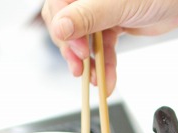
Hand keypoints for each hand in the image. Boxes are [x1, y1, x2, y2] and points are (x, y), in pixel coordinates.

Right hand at [41, 0, 177, 93]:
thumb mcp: (119, 4)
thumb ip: (88, 16)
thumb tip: (60, 28)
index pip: (57, 6)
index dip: (62, 29)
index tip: (75, 49)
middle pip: (66, 26)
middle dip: (74, 51)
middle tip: (81, 69)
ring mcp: (99, 11)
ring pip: (84, 41)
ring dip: (90, 64)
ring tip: (96, 81)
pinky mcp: (112, 25)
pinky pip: (101, 48)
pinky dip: (104, 65)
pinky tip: (107, 80)